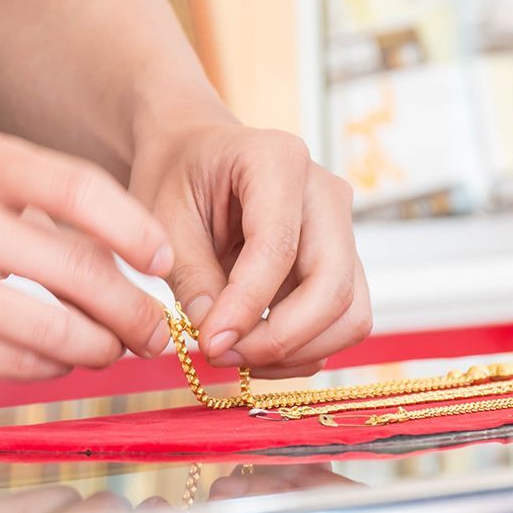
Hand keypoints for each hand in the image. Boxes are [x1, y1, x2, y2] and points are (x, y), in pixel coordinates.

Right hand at [0, 131, 173, 379]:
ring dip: (97, 348)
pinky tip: (62, 358)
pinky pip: (10, 362)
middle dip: (133, 312)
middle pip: (77, 274)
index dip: (138, 233)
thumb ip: (51, 206)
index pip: (83, 192)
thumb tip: (141, 269)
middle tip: (158, 331)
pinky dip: (49, 365)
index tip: (164, 263)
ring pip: (49, 332)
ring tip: (114, 348)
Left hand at [129, 119, 370, 376]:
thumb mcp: (162, 219)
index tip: (208, 342)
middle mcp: (325, 193)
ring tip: (238, 354)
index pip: (278, 247)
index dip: (247, 305)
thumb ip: (191, 278)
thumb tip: (220, 339)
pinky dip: (304, 350)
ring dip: (298, 352)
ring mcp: (342, 229)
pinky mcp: (342, 263)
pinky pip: (342, 322)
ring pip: (350, 314)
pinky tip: (256, 346)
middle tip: (223, 355)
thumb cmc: (176, 178)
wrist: (196, 158)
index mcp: (278, 160)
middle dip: (280, 339)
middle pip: (333, 287)